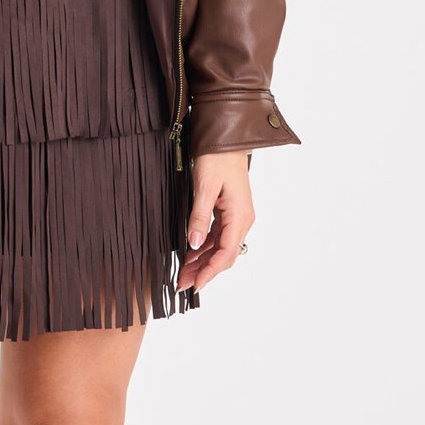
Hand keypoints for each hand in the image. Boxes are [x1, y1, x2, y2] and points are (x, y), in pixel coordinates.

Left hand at [176, 150, 255, 294]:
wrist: (226, 140)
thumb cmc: (217, 159)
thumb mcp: (204, 187)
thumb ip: (199, 217)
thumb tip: (193, 244)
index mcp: (240, 216)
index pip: (226, 254)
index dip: (210, 272)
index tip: (195, 285)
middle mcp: (242, 220)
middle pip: (224, 255)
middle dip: (204, 271)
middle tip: (182, 283)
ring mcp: (236, 217)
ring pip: (220, 248)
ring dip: (202, 262)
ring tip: (183, 273)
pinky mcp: (228, 212)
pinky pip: (217, 237)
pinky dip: (204, 248)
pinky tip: (190, 254)